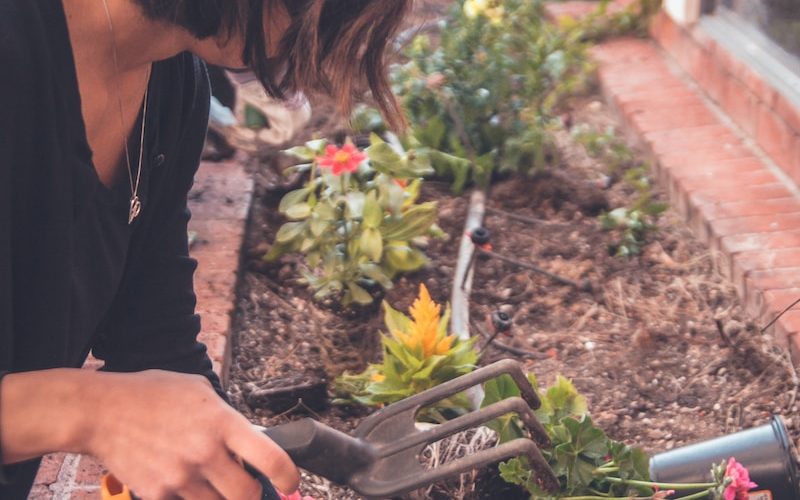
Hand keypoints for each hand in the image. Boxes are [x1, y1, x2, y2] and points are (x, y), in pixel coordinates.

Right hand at [84, 370, 298, 498]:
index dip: (288, 477)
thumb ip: (226, 417)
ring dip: (220, 496)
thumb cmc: (151, 395)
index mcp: (221, 423)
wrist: (101, 412)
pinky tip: (180, 478)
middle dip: (252, 493)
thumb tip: (248, 441)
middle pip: (247, 496)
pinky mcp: (158, 495)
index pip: (270, 458)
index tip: (290, 483)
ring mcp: (180, 477)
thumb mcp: (199, 391)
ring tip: (207, 476)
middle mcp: (205, 453)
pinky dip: (191, 498)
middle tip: (246, 484)